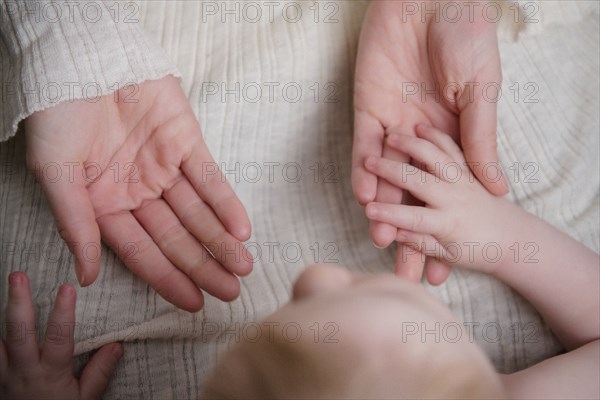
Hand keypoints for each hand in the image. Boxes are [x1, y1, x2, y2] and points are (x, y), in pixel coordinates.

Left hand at [0, 272, 121, 398]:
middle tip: (18, 276)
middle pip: (19, 333)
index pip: (59, 338)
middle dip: (18, 302)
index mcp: (51, 373)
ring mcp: (6, 375)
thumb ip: (99, 372)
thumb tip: (117, 344)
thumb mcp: (85, 399)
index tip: (68, 287)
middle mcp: (25, 371)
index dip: (63, 312)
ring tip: (3, 289)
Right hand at [25, 75, 252, 311]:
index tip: (194, 303)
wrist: (81, 60)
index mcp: (106, 205)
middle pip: (177, 237)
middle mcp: (138, 192)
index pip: (143, 252)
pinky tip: (241, 228)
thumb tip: (85, 276)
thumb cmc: (58, 117)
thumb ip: (76, 225)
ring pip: (198, 212)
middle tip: (232, 292)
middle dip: (204, 266)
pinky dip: (225, 202)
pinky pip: (209, 177)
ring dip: (221, 240)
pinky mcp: (186, 141)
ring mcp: (164, 167)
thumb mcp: (56, 175)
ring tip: (243, 266)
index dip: (168, 279)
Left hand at [352, 0, 506, 281]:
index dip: (443, 227)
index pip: (443, 192)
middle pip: (411, 194)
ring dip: (382, 208)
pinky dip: (362, 171)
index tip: (441, 264)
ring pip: (383, 177)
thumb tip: (496, 188)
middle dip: (408, 231)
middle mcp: (417, 140)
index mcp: (448, 137)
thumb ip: (480, 141)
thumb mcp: (481, 93)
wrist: (432, 0)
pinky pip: (362, 147)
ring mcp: (391, 126)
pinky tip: (367, 197)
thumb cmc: (466, 39)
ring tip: (382, 237)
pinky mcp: (368, 110)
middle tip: (405, 268)